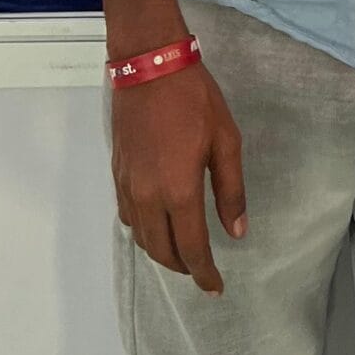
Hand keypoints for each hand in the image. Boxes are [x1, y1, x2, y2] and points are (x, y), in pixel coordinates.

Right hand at [111, 62, 246, 296]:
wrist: (149, 67)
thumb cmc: (195, 100)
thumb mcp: (226, 141)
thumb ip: (231, 191)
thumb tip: (236, 232)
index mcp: (179, 191)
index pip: (191, 249)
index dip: (205, 273)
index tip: (216, 288)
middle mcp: (148, 197)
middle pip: (162, 251)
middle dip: (183, 267)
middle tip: (202, 270)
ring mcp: (129, 186)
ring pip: (142, 237)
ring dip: (162, 252)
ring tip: (183, 252)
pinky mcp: (118, 174)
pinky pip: (129, 216)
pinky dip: (145, 231)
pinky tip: (159, 223)